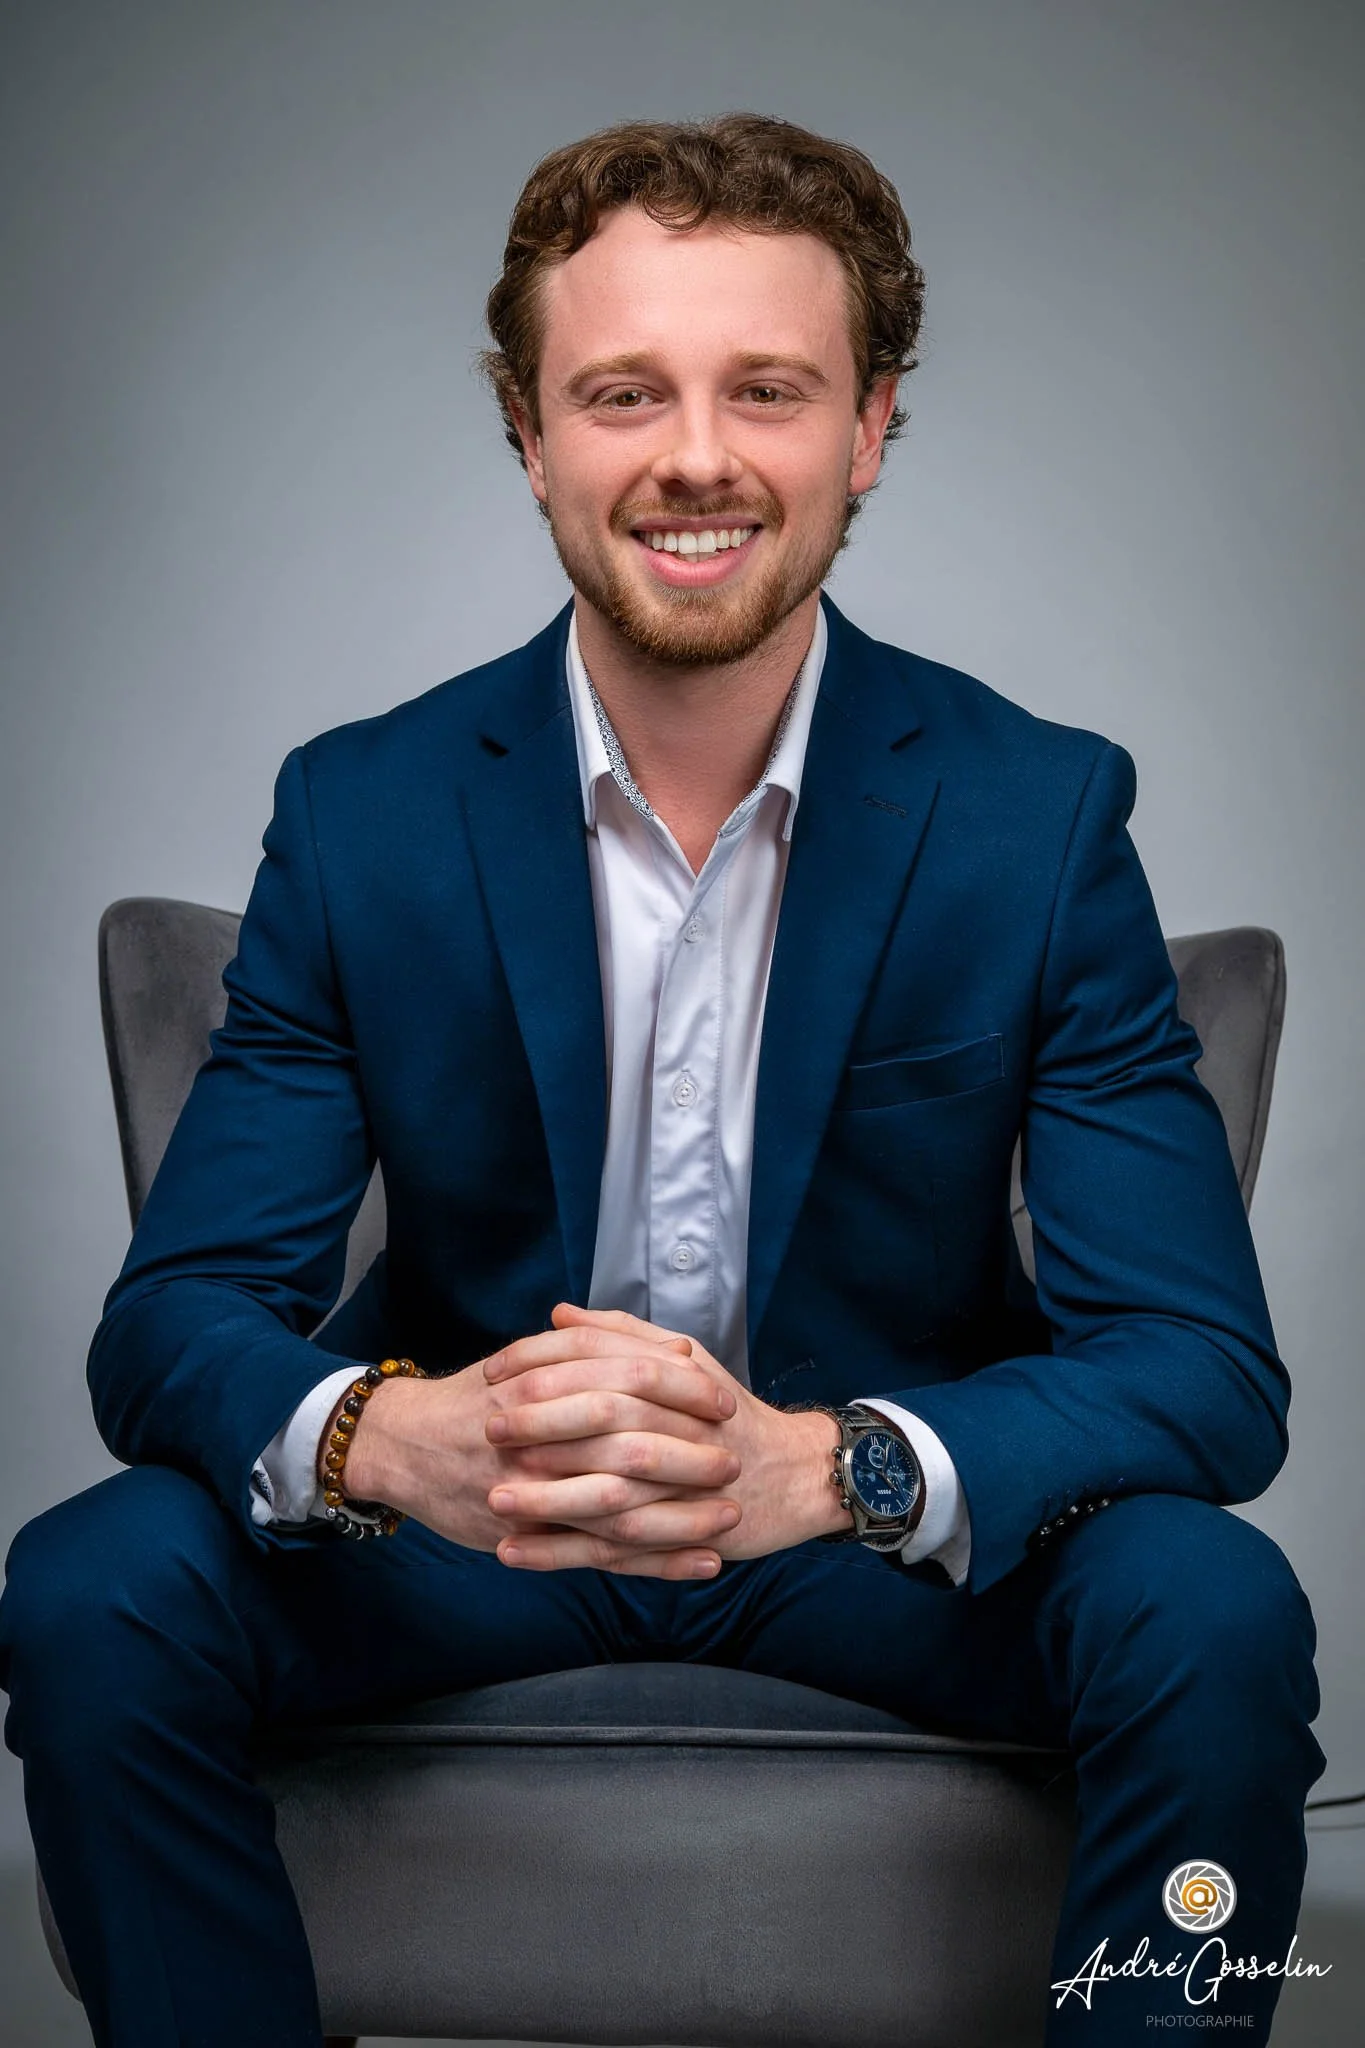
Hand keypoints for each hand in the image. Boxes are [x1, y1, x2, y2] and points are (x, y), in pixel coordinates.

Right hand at [332, 1322, 741, 1577]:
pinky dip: (654, 1562)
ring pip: (619, 1508)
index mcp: (546, 1384)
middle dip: (688, 1454)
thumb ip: (600, 1349)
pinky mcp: (530, 1537)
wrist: (401, 1445)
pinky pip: (601, 1556)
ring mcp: (534, 1493)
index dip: (679, 1390)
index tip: (722, 1397)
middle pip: (628, 1444)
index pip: (626, 1380)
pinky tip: (698, 1563)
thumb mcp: (531, 1358)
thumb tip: (677, 1349)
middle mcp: (540, 1438)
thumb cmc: (476, 1399)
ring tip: (730, 1517)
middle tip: (736, 1458)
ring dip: (680, 1516)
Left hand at [482, 1304, 852, 1570]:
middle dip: (540, 1423)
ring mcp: (679, 1486)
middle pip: (603, 1418)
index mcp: (673, 1378)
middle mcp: (678, 1427)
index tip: (493, 1371)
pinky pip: (610, 1551)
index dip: (541, 1361)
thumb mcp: (685, 1362)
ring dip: (544, 1499)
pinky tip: (513, 1553)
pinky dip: (558, 1554)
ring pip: (605, 1492)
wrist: (792, 1476)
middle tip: (487, 1428)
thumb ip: (622, 1334)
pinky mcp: (677, 1536)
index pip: (600, 1357)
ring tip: (491, 1499)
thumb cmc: (728, 1415)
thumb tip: (559, 1314)